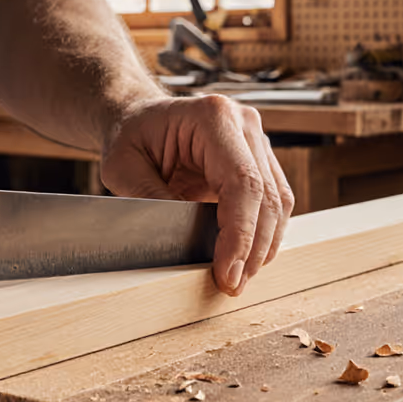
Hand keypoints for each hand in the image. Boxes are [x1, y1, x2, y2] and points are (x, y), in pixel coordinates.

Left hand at [101, 94, 293, 296]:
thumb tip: (185, 241)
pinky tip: (247, 258)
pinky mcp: (259, 159)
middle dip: (253, 248)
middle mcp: (244, 123)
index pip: (243, 183)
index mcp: (213, 117)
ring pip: (279, 202)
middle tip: (233, 284)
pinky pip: (274, 201)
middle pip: (268, 196)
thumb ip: (152, 200)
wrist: (136, 116)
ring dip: (263, 246)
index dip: (240, 234)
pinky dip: (263, 233)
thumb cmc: (129, 136)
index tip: (227, 271)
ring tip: (239, 277)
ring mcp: (256, 140)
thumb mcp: (122, 169)